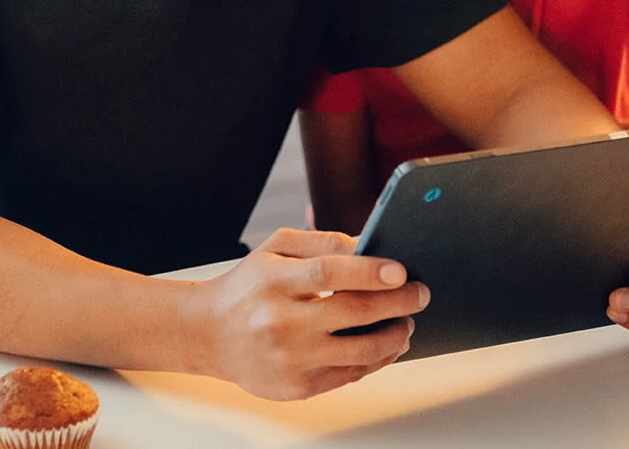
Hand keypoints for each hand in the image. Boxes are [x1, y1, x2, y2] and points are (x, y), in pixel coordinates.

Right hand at [192, 228, 428, 400]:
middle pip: (353, 312)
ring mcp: (290, 358)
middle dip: (397, 303)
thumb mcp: (273, 250)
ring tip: (405, 322)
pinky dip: (376, 360)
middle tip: (420, 294)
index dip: (371, 272)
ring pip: (360, 351)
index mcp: (273, 282)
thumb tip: (369, 245)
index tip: (401, 272)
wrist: (208, 334)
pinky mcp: (297, 386)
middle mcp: (280, 322)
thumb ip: (321, 242)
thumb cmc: (247, 287)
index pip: (330, 273)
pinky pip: (351, 375)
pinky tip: (385, 345)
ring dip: (394, 335)